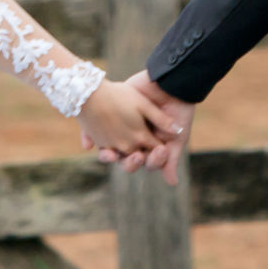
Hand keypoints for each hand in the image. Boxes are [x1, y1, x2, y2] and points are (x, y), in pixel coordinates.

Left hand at [93, 71, 193, 185]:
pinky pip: (96, 131)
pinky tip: (89, 143)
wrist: (172, 84)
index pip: (146, 163)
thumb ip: (170, 159)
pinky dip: (89, 137)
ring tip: (110, 154)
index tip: (160, 151)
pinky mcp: (112, 116)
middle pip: (126, 160)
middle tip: (136, 156)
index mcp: (150, 147)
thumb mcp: (177, 137)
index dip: (151, 161)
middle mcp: (135, 140)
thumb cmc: (178, 112)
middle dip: (130, 162)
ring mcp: (122, 128)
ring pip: (110, 148)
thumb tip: (172, 184)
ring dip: (108, 156)